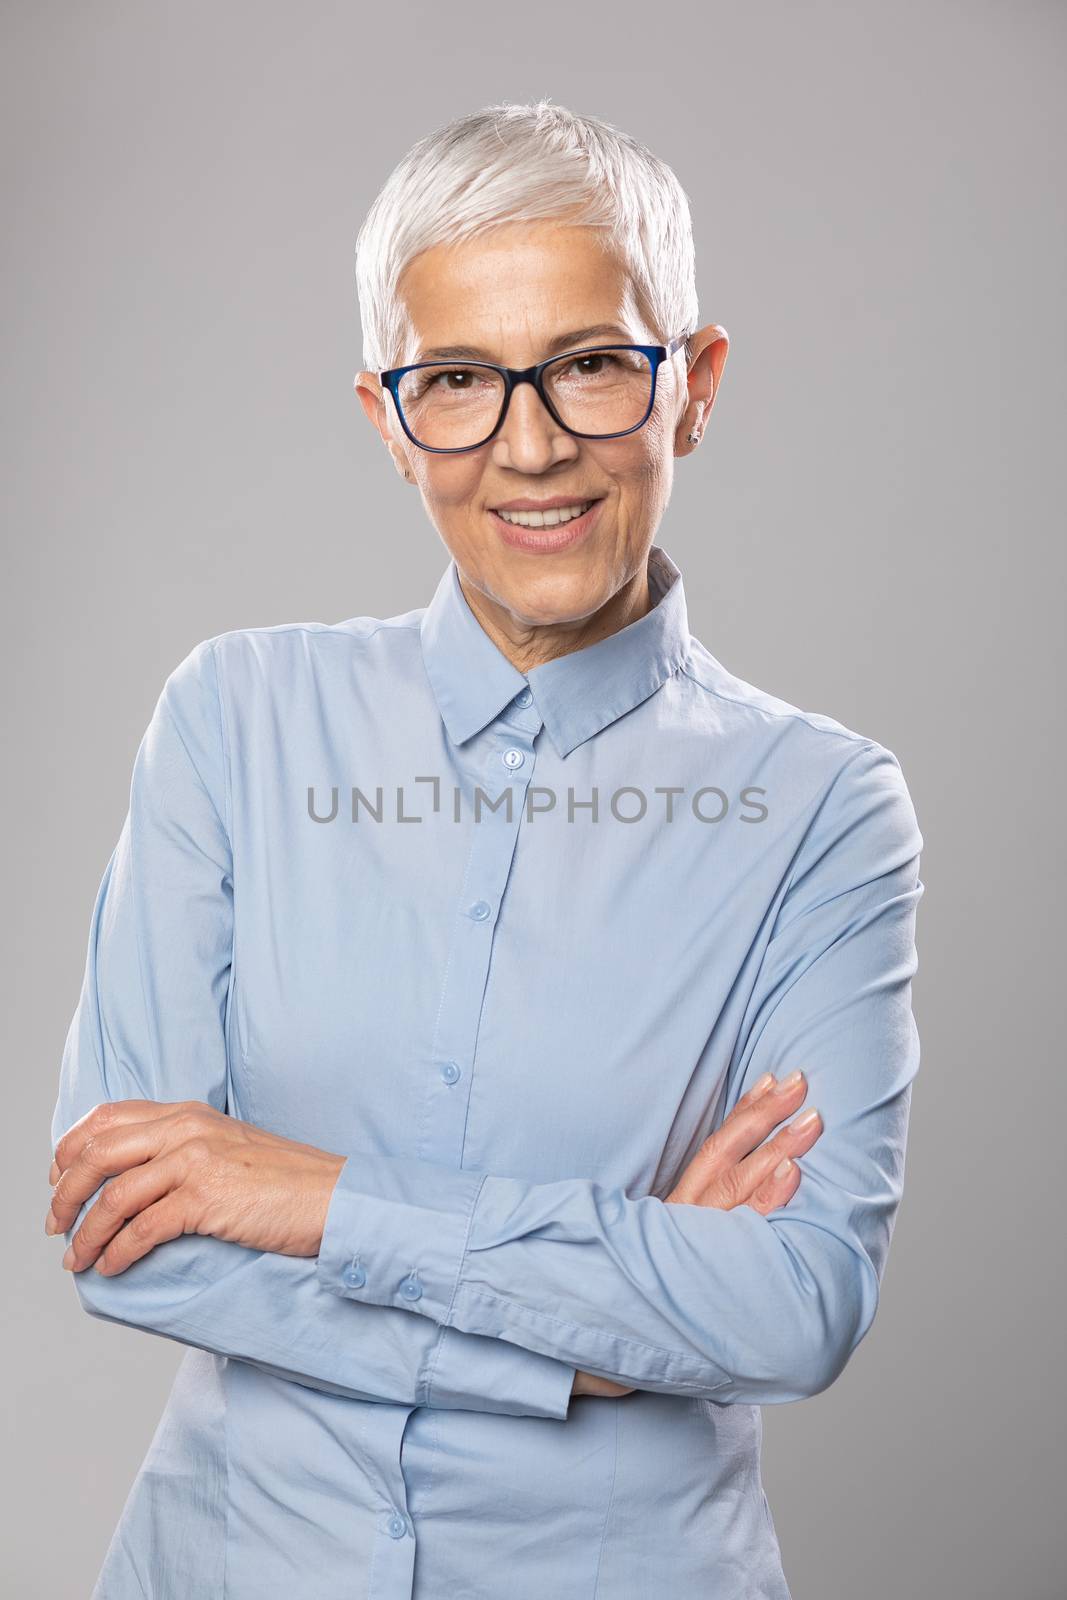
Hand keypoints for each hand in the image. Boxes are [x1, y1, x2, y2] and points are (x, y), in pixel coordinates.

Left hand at [45, 1100, 345, 1275]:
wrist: (335, 1197)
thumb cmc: (287, 1182)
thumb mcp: (229, 1148)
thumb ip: (185, 1150)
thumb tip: (135, 1182)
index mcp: (189, 1112)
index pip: (107, 1116)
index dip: (71, 1148)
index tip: (58, 1179)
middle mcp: (186, 1128)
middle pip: (97, 1153)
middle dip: (64, 1193)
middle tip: (55, 1224)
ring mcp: (196, 1161)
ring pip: (112, 1196)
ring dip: (85, 1234)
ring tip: (77, 1259)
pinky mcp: (206, 1198)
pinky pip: (141, 1229)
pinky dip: (117, 1252)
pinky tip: (112, 1267)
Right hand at [570, 1069, 822, 1398]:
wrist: (611, 1338)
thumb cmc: (653, 1291)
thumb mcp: (671, 1243)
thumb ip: (700, 1214)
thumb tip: (746, 1182)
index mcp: (680, 1204)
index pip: (716, 1145)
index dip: (745, 1110)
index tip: (773, 1077)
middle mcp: (688, 1216)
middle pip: (730, 1153)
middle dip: (767, 1115)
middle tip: (802, 1081)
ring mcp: (699, 1241)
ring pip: (741, 1185)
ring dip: (778, 1149)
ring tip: (811, 1122)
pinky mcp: (708, 1266)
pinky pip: (744, 1230)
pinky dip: (768, 1201)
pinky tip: (792, 1176)